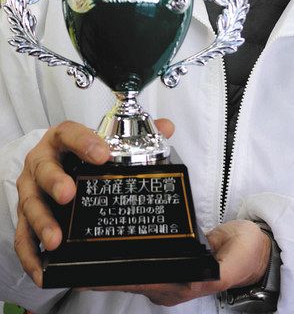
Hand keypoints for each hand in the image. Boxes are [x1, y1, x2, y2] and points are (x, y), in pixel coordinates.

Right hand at [15, 118, 173, 286]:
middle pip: (44, 169)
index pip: (69, 133)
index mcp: (61, 139)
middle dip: (55, 182)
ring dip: (43, 222)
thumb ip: (135, 135)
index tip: (102, 154)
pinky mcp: (25, 217)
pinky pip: (23, 237)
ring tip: (56, 239)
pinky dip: (30, 255)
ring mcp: (30, 190)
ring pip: (30, 204)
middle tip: (69, 194)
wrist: (52, 169)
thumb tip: (166, 127)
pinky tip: (43, 268)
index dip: (84, 142)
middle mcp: (41, 162)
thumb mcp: (102, 142)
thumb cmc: (78, 155)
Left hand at [89, 219, 270, 305]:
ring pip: (134, 269)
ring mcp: (170, 272)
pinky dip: (128, 253)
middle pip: (130, 277)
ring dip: (112, 262)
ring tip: (87, 250)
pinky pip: (145, 258)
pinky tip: (115, 243)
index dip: (114, 277)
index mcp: (181, 285)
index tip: (89, 273)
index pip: (141, 282)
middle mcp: (171, 283)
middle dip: (104, 270)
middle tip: (78, 257)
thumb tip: (206, 273)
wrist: (257, 249)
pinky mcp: (173, 258)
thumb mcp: (234, 264)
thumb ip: (218, 271)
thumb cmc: (246, 256)